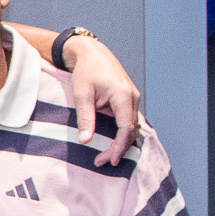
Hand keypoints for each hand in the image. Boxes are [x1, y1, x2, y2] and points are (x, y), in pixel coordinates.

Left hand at [65, 36, 140, 166]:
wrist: (91, 52)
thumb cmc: (86, 70)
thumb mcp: (82, 95)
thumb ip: (85, 118)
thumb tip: (86, 141)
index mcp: (124, 96)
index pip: (126, 128)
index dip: (119, 147)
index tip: (110, 161)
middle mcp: (132, 98)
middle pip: (130, 131)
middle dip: (118, 149)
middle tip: (101, 162)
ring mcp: (132, 98)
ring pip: (131, 127)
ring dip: (120, 143)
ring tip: (104, 156)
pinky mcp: (127, 100)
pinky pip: (128, 121)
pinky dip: (121, 134)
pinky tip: (110, 143)